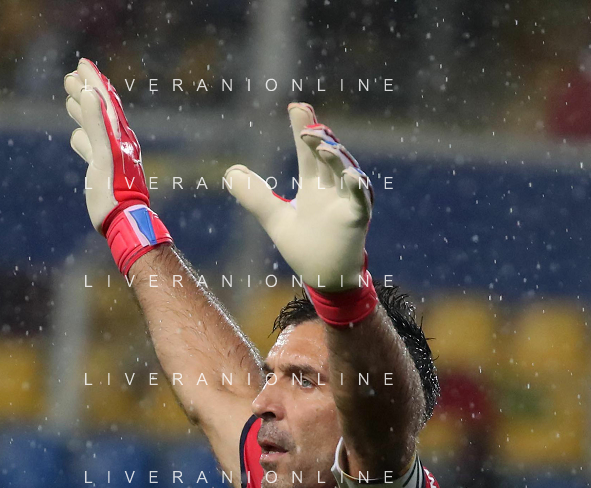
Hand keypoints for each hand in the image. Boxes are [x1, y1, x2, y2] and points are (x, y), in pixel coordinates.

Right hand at [64, 58, 148, 233]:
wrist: (125, 223)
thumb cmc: (114, 194)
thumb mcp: (104, 157)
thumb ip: (96, 126)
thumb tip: (88, 93)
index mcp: (118, 136)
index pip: (105, 101)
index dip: (94, 81)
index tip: (81, 64)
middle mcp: (117, 143)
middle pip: (100, 110)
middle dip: (85, 91)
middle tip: (69, 77)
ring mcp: (111, 157)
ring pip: (95, 128)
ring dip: (83, 112)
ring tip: (70, 99)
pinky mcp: (105, 172)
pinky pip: (93, 148)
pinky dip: (83, 137)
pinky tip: (77, 138)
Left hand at [224, 103, 373, 290]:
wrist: (325, 278)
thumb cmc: (306, 247)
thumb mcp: (275, 219)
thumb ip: (255, 197)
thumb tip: (230, 173)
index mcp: (315, 184)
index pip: (309, 151)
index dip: (303, 127)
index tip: (296, 106)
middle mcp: (333, 188)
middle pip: (328, 154)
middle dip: (319, 134)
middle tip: (303, 117)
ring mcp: (346, 202)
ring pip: (347, 171)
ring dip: (336, 157)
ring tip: (321, 145)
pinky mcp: (357, 219)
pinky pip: (360, 200)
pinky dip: (357, 188)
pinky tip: (350, 176)